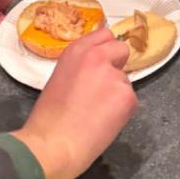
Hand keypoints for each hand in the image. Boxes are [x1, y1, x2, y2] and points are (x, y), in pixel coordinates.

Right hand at [12, 28, 137, 178]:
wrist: (54, 144)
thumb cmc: (49, 118)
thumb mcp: (59, 78)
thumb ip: (80, 67)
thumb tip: (94, 72)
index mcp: (77, 51)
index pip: (104, 34)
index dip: (106, 48)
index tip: (103, 60)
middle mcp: (98, 57)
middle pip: (122, 49)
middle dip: (117, 65)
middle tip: (104, 87)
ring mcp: (115, 76)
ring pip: (125, 81)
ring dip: (117, 93)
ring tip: (96, 113)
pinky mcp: (128, 97)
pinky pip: (130, 100)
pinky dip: (122, 111)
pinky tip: (104, 121)